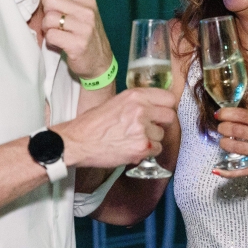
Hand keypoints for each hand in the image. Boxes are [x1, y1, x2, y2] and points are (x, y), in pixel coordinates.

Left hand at [40, 0, 113, 79]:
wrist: (100, 62)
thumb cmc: (86, 36)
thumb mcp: (78, 12)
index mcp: (88, 1)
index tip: (54, 10)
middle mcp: (88, 12)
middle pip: (50, 0)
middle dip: (46, 12)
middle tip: (53, 23)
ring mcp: (84, 28)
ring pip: (49, 18)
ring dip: (47, 28)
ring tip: (56, 33)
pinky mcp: (78, 44)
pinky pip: (52, 35)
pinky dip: (50, 40)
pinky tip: (59, 43)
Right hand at [54, 88, 177, 168]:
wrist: (78, 141)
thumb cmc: (93, 123)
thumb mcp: (116, 102)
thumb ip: (137, 103)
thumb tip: (154, 107)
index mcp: (135, 96)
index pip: (168, 98)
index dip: (166, 106)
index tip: (162, 112)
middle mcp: (141, 110)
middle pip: (170, 116)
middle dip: (162, 123)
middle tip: (151, 128)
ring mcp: (142, 129)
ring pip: (162, 135)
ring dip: (153, 139)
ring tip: (134, 139)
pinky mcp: (142, 147)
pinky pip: (157, 149)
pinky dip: (148, 151)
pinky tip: (133, 148)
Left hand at [213, 107, 247, 177]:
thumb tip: (226, 115)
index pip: (243, 115)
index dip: (226, 114)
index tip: (217, 115)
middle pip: (237, 131)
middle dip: (223, 128)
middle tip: (220, 128)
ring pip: (237, 148)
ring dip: (224, 144)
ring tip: (223, 142)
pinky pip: (241, 170)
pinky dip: (227, 171)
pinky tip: (217, 169)